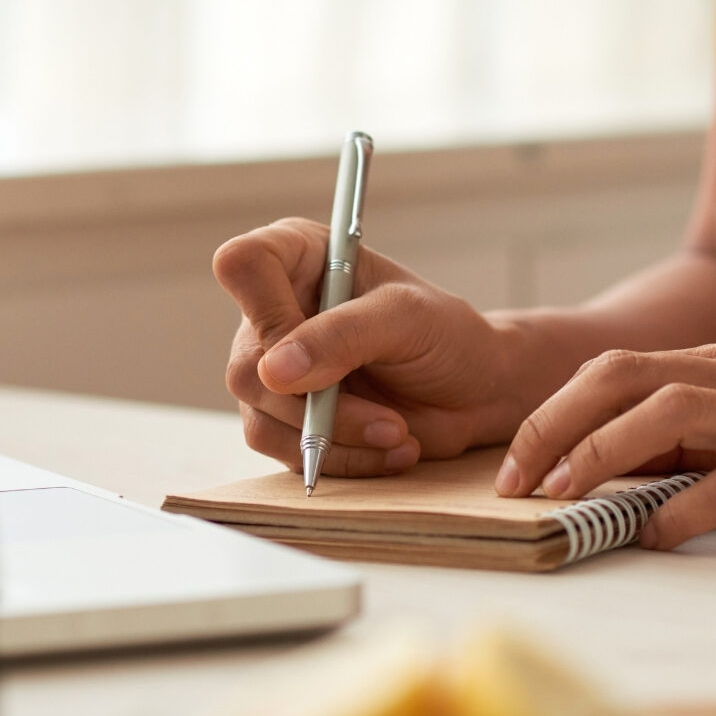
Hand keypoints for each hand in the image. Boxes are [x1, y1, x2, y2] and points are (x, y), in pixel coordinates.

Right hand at [213, 218, 525, 475]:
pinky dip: (340, 458)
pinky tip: (387, 448)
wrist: (473, 390)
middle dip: (319, 406)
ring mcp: (272, 367)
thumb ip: (342, 335)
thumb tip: (274, 371)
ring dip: (336, 438)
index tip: (313, 351)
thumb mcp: (406, 318)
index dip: (266, 313)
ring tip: (397, 432)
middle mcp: (272, 309)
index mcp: (297, 257)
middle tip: (388, 419)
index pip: (241, 265)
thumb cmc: (444, 335)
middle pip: (246, 366)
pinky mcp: (284, 417)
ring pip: (263, 418)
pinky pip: (285, 451)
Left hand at [495, 339, 715, 549]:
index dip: (550, 415)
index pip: (608, 371)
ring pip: (673, 409)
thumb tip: (577, 471)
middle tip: (520, 482)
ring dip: (606, 450)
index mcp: (708, 364)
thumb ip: (660, 441)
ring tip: (568, 495)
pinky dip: (687, 507)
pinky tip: (653, 533)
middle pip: (622, 374)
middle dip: (556, 425)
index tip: (513, 468)